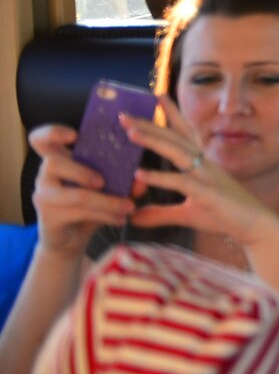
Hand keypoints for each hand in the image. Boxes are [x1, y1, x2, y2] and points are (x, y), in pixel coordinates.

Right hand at [26, 123, 133, 254]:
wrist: (70, 240)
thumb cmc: (89, 207)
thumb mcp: (108, 190)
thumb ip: (124, 181)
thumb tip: (141, 180)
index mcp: (58, 160)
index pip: (41, 139)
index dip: (53, 132)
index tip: (75, 135)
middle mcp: (45, 176)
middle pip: (52, 163)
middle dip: (83, 172)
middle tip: (104, 182)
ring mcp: (44, 197)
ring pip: (74, 194)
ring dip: (106, 201)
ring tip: (129, 206)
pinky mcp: (48, 218)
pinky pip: (79, 213)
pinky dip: (105, 215)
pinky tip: (121, 219)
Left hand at [126, 98, 278, 249]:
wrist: (257, 227)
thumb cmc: (226, 217)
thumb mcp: (187, 215)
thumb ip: (160, 214)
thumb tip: (133, 217)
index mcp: (202, 165)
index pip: (185, 134)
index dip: (172, 114)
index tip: (158, 96)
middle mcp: (204, 165)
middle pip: (175, 138)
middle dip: (150, 125)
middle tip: (124, 115)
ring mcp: (207, 177)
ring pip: (177, 153)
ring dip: (154, 141)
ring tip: (130, 133)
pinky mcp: (208, 194)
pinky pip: (181, 182)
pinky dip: (159, 178)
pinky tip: (139, 174)